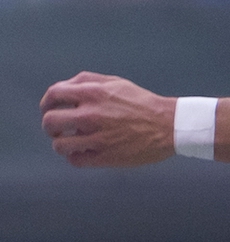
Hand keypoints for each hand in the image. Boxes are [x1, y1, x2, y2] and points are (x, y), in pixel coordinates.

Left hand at [40, 72, 176, 166]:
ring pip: (59, 145)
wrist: (169, 125)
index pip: (53, 95)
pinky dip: (76, 156)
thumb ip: (88, 81)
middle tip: (60, 128)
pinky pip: (75, 160)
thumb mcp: (116, 82)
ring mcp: (97, 137)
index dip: (46, 102)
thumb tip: (64, 88)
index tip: (49, 108)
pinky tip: (84, 151)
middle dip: (51, 126)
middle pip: (49, 122)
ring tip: (72, 142)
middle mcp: (91, 115)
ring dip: (62, 143)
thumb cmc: (143, 103)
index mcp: (93, 93)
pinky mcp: (104, 156)